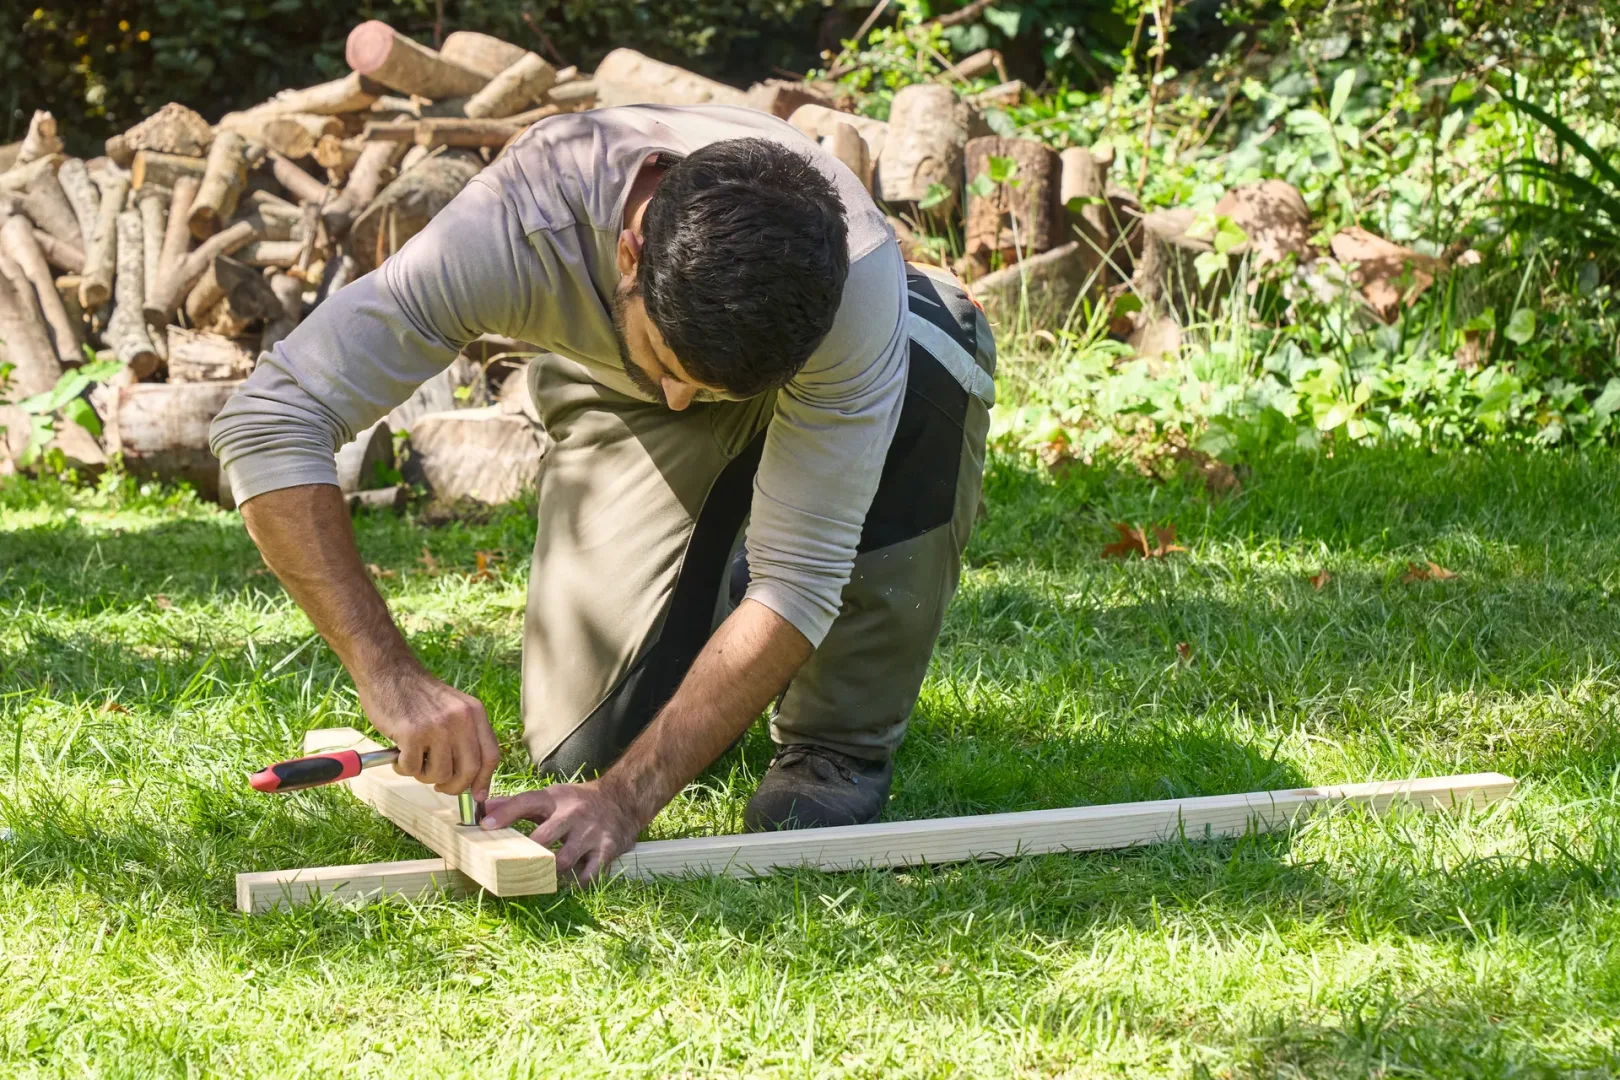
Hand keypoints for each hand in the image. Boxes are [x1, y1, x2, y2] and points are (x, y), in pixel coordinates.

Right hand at [357, 667, 499, 801]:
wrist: (389, 671)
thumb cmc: (418, 695)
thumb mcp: (453, 708)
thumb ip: (464, 737)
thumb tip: (473, 780)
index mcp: (474, 713)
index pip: (490, 755)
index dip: (484, 780)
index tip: (477, 794)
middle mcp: (460, 720)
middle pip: (468, 772)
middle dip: (454, 787)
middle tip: (439, 785)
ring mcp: (437, 727)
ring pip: (440, 775)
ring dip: (424, 775)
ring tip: (413, 759)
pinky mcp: (412, 733)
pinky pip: (412, 769)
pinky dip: (403, 768)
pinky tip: (398, 755)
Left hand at [480, 781, 640, 884]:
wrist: (622, 800)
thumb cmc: (577, 802)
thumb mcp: (550, 797)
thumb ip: (516, 804)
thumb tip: (482, 807)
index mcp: (555, 799)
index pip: (526, 802)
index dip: (505, 813)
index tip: (485, 826)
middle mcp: (573, 814)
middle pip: (544, 837)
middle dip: (526, 856)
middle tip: (510, 871)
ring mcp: (590, 833)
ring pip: (564, 861)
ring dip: (548, 874)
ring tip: (537, 880)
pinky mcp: (606, 849)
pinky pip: (589, 874)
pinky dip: (576, 884)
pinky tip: (567, 885)